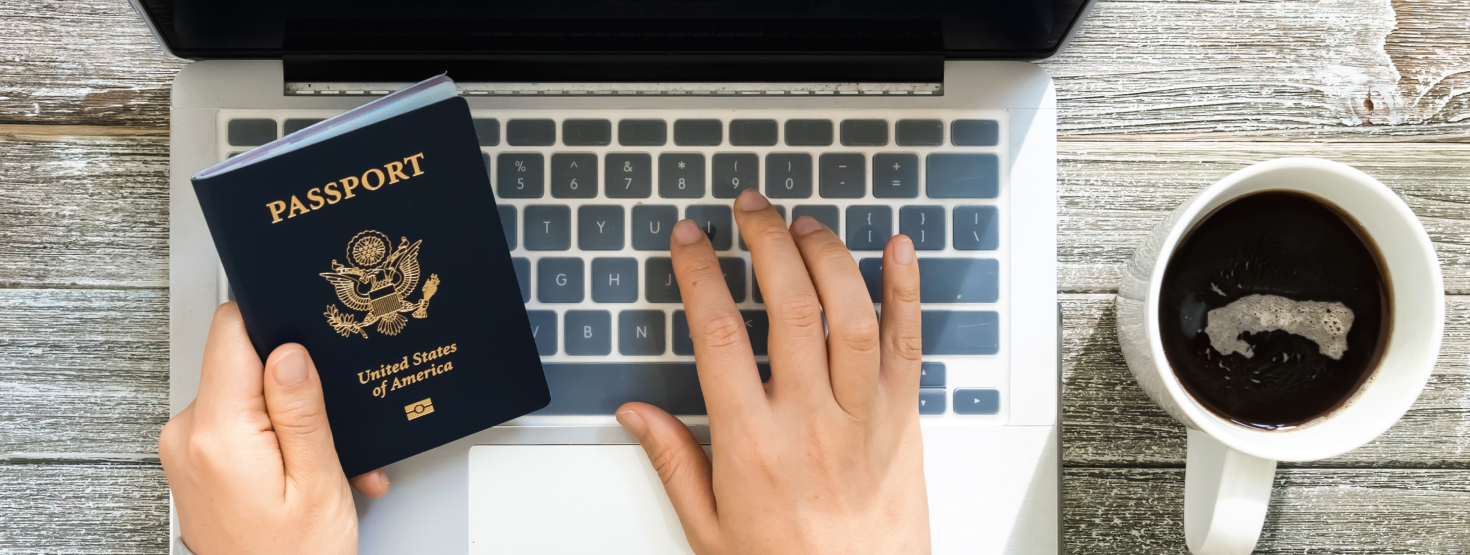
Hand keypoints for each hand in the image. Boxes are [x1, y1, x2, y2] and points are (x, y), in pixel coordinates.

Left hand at [159, 303, 391, 553]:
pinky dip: (275, 441)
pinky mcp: (194, 461)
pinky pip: (238, 426)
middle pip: (243, 364)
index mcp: (217, 434)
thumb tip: (289, 352)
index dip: (277, 330)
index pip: (232, 332)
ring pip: (246, 396)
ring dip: (291, 421)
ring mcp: (185, 450)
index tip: (310, 352)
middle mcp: (187, 436)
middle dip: (296, 388)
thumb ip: (301, 410)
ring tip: (323, 463)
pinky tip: (303, 471)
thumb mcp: (317, 482)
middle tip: (331, 432)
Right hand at [616, 190, 930, 553]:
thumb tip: (635, 413)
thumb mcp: (708, 527)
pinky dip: (907, 290)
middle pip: (789, 307)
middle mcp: (809, 422)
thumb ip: (673, 461)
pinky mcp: (905, 421)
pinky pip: (910, 344)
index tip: (690, 241)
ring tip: (806, 225)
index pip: (718, 334)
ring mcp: (863, 417)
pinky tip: (897, 250)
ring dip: (829, 257)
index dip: (699, 273)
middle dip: (766, 242)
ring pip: (851, 316)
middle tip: (752, 209)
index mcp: (752, 444)